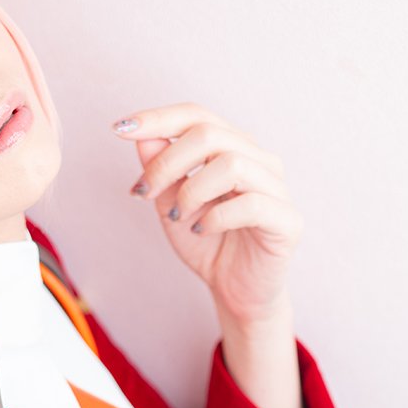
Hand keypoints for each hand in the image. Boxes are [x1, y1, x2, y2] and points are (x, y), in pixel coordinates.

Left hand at [111, 102, 304, 327]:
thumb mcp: (171, 203)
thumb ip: (160, 169)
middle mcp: (258, 160)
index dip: (158, 118)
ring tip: (179, 216)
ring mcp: (277, 188)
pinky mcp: (287, 221)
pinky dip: (216, 217)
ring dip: (192, 191)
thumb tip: (140, 135)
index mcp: (232, 148)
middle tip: (145, 192)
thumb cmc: (206, 243)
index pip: (196, 116)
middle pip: (209, 134)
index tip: (120, 129)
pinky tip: (201, 230)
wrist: (234, 291)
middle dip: (167, 162)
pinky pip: (251, 204)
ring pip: (232, 164)